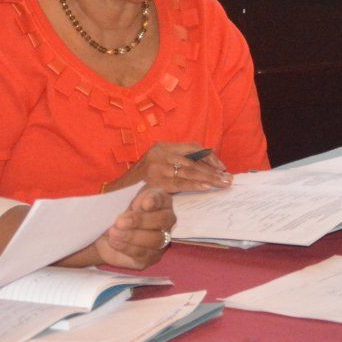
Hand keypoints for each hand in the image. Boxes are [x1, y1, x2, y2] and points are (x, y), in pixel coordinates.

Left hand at [86, 187, 175, 269]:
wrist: (105, 233)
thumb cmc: (117, 211)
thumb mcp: (120, 199)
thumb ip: (127, 196)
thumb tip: (135, 204)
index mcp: (160, 201)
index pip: (163, 199)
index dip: (155, 200)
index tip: (144, 203)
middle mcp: (166, 221)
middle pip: (163, 220)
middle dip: (140, 221)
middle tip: (120, 221)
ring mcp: (161, 240)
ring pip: (155, 240)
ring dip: (132, 236)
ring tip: (113, 232)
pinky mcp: (151, 257)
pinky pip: (144, 254)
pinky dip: (127, 247)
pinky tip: (115, 242)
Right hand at [108, 141, 231, 193]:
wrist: (115, 193)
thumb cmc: (138, 182)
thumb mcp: (156, 166)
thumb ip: (175, 164)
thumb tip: (205, 170)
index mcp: (162, 147)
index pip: (192, 147)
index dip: (209, 157)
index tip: (221, 167)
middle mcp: (159, 153)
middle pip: (193, 160)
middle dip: (213, 169)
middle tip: (227, 178)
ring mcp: (156, 167)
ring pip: (189, 171)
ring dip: (208, 178)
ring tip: (222, 183)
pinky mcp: (154, 181)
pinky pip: (180, 183)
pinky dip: (195, 185)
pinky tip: (207, 188)